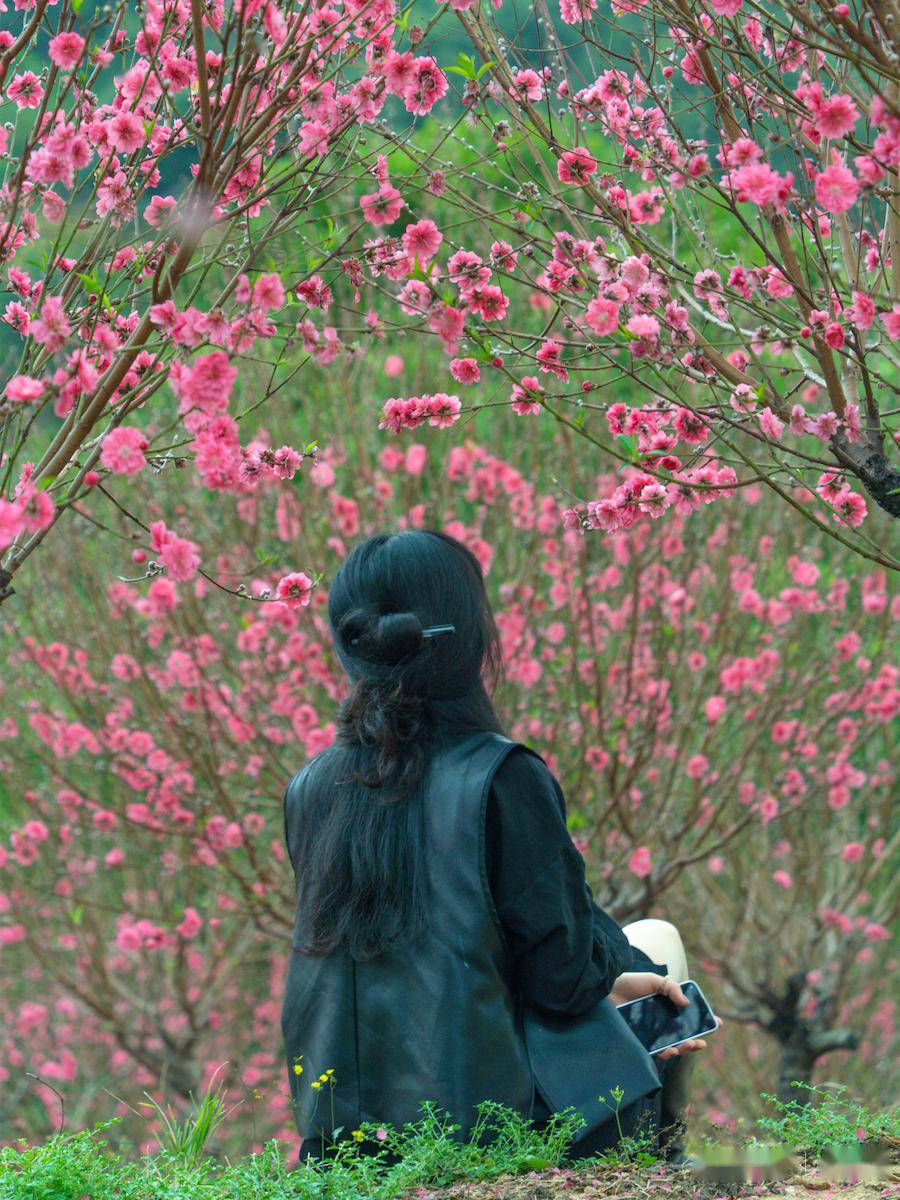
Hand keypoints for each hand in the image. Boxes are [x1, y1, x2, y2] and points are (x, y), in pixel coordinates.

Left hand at [608, 972, 723, 1060]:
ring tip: (688, 1044)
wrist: (605, 991)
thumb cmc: (629, 984)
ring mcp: (652, 1034)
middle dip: (695, 1041)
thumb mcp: (653, 980)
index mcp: (667, 1008)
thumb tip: (687, 1002)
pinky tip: (671, 1050)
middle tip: (701, 1042)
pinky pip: (656, 1052)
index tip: (718, 1023)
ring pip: (672, 1046)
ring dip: (683, 1048)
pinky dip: (666, 1053)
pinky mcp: (641, 1042)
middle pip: (684, 1036)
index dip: (704, 1021)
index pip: (689, 1017)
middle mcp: (662, 1023)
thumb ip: (671, 988)